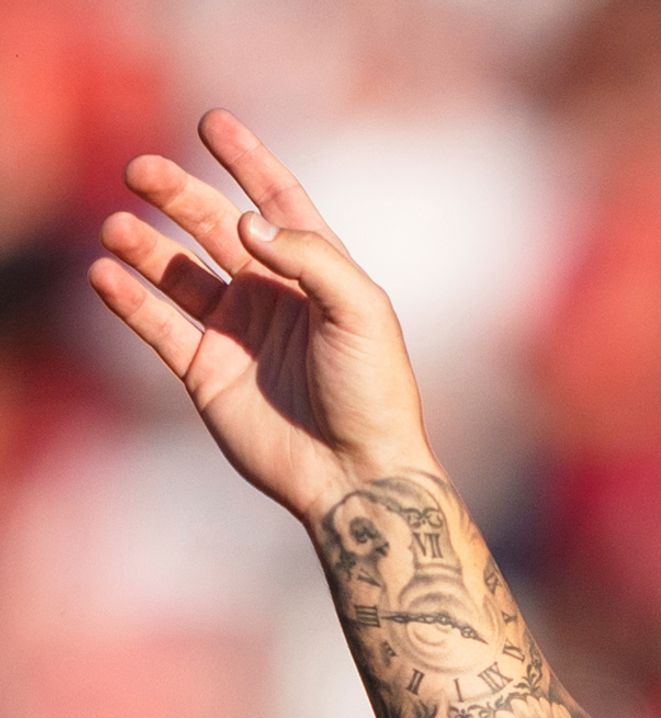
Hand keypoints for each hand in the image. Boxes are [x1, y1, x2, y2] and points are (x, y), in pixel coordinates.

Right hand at [84, 110, 434, 525]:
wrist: (355, 473)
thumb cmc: (374, 392)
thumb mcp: (361, 313)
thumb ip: (310, 258)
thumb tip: (246, 221)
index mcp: (320, 276)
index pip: (278, 203)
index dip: (247, 161)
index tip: (212, 122)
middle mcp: (275, 296)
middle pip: (216, 229)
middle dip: (178, 196)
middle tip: (139, 168)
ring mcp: (238, 333)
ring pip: (179, 273)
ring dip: (146, 246)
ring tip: (117, 226)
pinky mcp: (207, 371)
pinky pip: (159, 324)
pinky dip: (129, 299)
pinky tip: (105, 274)